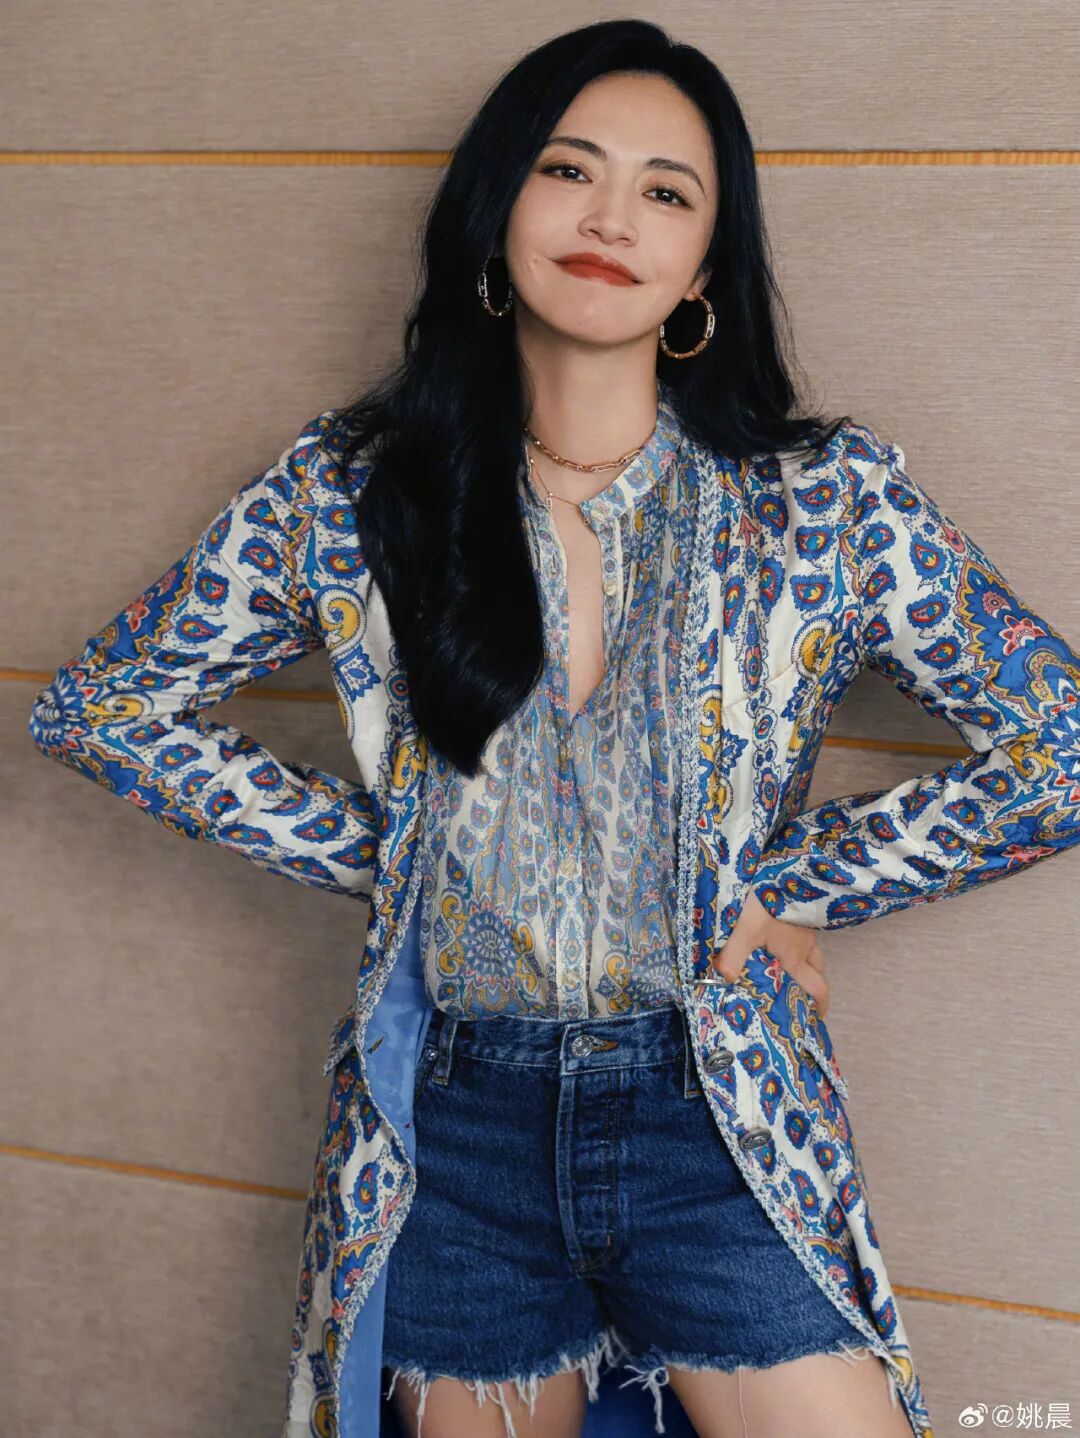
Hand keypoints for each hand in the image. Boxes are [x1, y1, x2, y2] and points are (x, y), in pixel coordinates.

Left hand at [713, 886, 830, 1015]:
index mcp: (794, 957)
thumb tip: (723, 982)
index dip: (819, 1005)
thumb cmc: (764, 902)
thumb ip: (733, 957)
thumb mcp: (743, 930)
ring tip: (790, 968)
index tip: (815, 1017)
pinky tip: (782, 938)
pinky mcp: (800, 910)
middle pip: (818, 971)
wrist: (782, 869)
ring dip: (807, 962)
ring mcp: (805, 926)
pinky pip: (805, 933)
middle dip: (814, 985)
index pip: (816, 987)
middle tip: (803, 995)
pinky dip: (798, 942)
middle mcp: (804, 945)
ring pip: (813, 951)